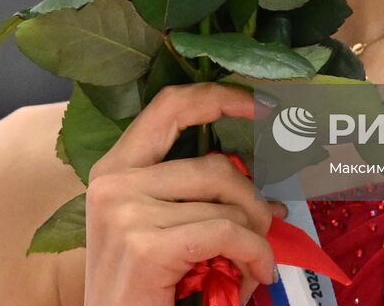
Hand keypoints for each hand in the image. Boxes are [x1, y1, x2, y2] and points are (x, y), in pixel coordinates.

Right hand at [83, 82, 288, 305]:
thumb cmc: (144, 292)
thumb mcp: (161, 231)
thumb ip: (197, 197)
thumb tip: (267, 186)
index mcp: (113, 170)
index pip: (169, 107)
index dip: (220, 96)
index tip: (261, 102)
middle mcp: (113, 184)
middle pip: (214, 164)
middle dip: (254, 198)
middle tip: (271, 225)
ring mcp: (125, 212)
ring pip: (226, 203)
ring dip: (255, 236)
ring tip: (254, 264)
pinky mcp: (146, 245)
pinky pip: (228, 233)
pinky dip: (255, 254)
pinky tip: (258, 275)